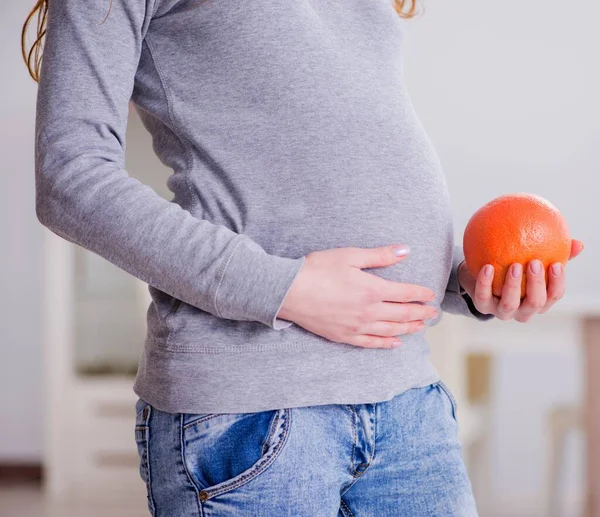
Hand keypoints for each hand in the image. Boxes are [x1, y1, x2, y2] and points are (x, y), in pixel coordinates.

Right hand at [277, 245, 437, 348]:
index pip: (405, 294)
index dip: (420, 295)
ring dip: (409, 329)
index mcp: (372, 290)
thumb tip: (405, 251)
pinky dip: (386, 344)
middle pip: (402, 315)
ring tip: (421, 328)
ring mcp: (356, 327)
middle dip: (420, 314)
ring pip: (390, 331)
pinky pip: (371, 343)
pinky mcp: (344, 336)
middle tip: (433, 314)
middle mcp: (369, 311)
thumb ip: (380, 256)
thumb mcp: (350, 256)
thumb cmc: (317, 269)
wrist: (289, 291)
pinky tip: (395, 343)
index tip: (431, 295)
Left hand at [457, 239, 583, 321]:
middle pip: (535, 303)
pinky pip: (483, 296)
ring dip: (513, 284)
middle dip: (536, 284)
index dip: (557, 283)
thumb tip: (577, 244)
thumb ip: (554, 253)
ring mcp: (502, 311)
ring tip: (514, 265)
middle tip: (534, 263)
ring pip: (510, 304)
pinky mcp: (482, 307)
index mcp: (539, 300)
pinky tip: (488, 266)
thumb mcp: (532, 261)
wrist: (480, 275)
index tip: (556, 264)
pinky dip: (485, 282)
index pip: (554, 295)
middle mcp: (523, 310)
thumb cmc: (513, 267)